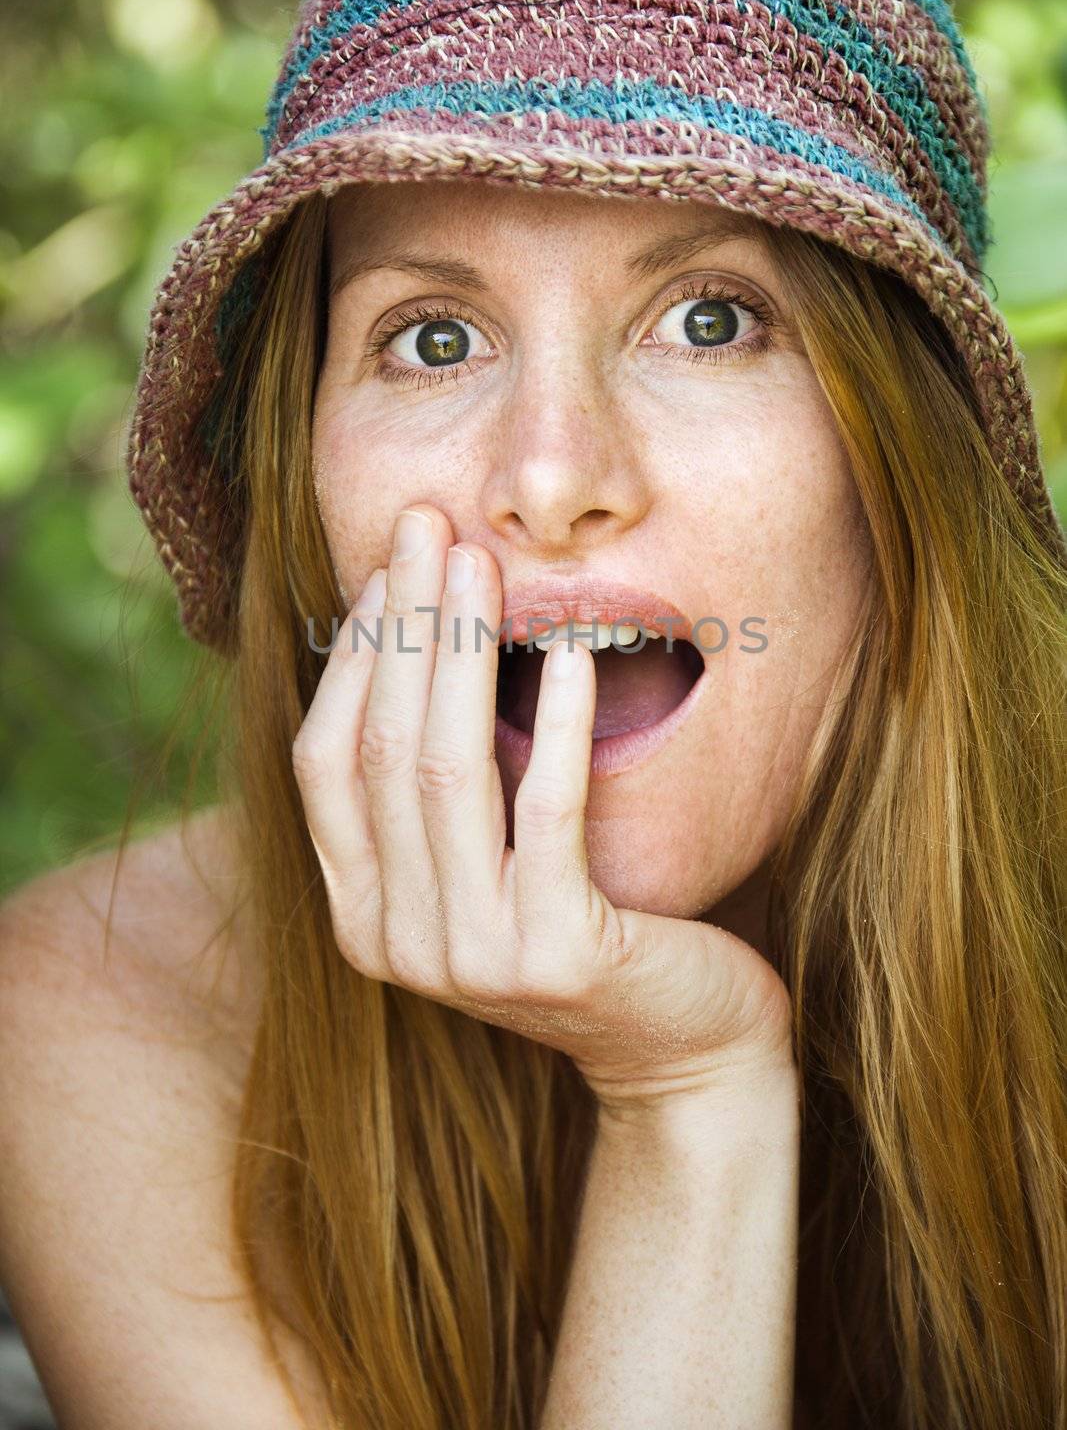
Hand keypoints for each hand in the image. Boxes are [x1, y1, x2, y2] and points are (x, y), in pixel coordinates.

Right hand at [292, 504, 795, 1112]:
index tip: (389, 569)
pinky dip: (560, 723)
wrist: (683, 1046)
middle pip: (385, 748)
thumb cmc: (585, 930)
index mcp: (361, 915)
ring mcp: (472, 956)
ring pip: (448, 769)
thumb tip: (410, 638)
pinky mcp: (558, 953)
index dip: (353, 657)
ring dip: (465, 651)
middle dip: (405, 624)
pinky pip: (549, 811)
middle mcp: (397, 941)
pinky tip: (575, 650)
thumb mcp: (487, 863)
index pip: (325, 762)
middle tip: (427, 526)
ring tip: (483, 565)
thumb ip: (435, 792)